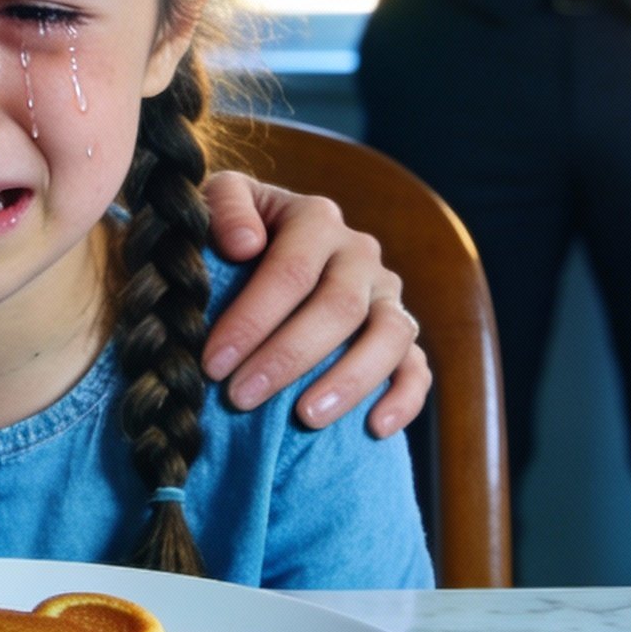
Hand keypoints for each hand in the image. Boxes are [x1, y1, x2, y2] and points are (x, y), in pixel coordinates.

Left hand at [200, 173, 432, 437]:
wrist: (258, 245)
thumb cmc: (227, 232)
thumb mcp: (216, 202)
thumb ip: (223, 206)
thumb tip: (243, 244)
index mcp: (315, 219)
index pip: (291, 271)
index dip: (252, 320)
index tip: (213, 363)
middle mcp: (359, 252)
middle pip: (338, 308)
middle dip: (287, 357)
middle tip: (240, 397)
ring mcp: (385, 294)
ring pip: (389, 335)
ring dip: (349, 380)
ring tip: (305, 417)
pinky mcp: (401, 332)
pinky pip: (417, 366)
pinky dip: (404, 397)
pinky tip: (375, 428)